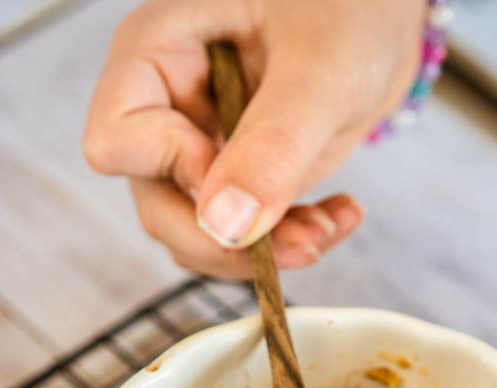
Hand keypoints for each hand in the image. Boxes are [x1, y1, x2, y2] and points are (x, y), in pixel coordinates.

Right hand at [84, 0, 423, 276]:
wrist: (380, 13)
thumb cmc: (348, 4)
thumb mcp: (321, 69)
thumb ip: (274, 145)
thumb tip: (224, 226)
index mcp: (157, 52)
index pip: (116, 141)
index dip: (175, 173)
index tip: (244, 179)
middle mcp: (166, 106)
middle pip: (158, 206)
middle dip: (231, 239)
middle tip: (307, 240)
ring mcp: (199, 147)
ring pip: (198, 236)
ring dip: (264, 253)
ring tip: (330, 226)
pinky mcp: (237, 180)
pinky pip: (239, 237)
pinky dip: (288, 243)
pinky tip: (337, 218)